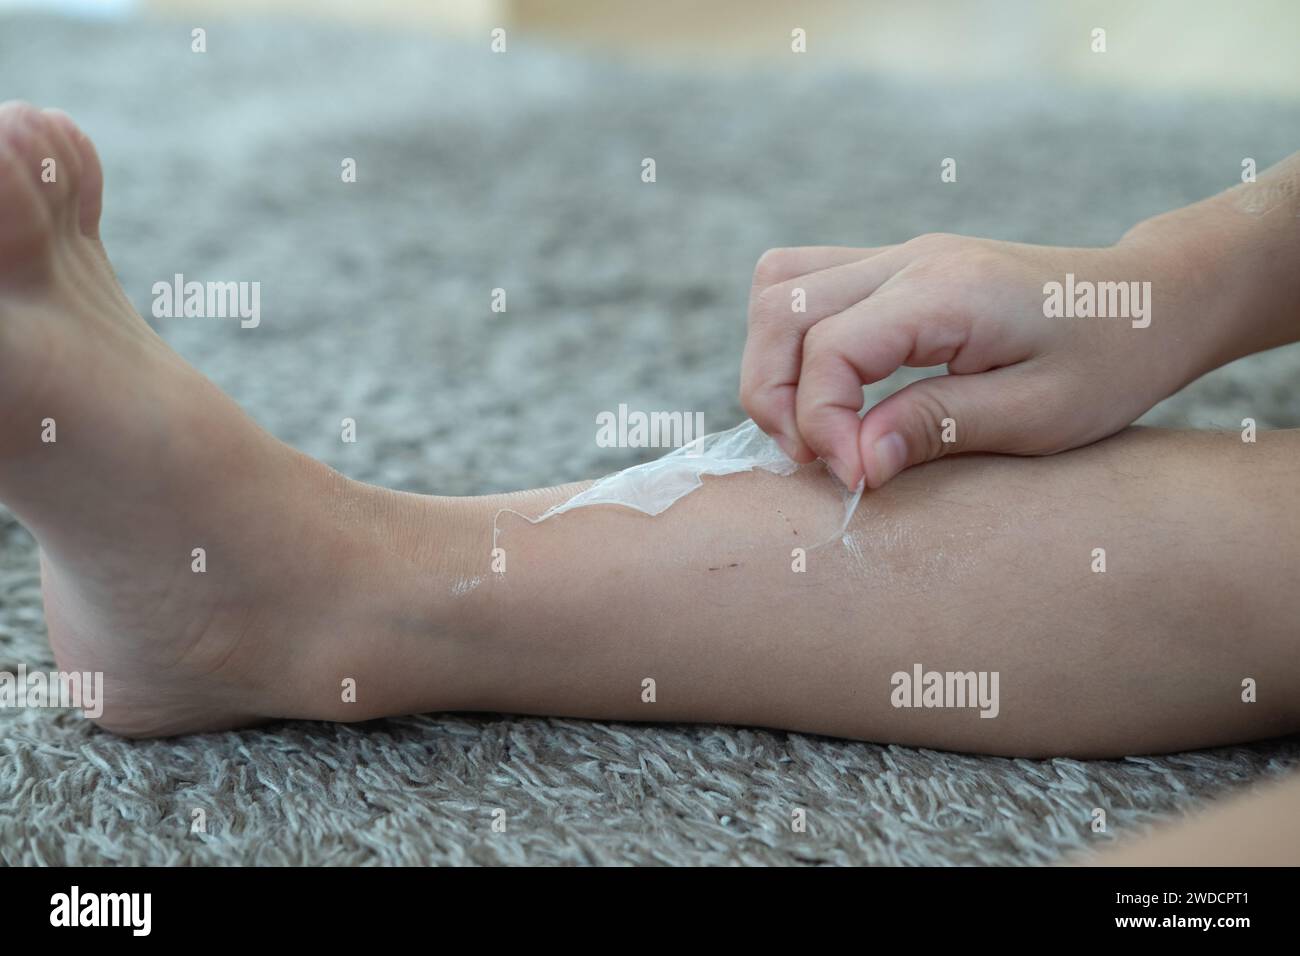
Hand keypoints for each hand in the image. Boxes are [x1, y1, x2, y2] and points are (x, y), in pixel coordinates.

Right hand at [740, 233, 1213, 488]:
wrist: (1151, 301)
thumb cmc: (1110, 362)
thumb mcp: (1038, 415)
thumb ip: (937, 429)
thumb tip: (855, 463)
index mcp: (946, 291)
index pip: (830, 347)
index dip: (822, 424)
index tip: (857, 480)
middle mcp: (909, 259)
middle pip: (781, 305)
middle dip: (773, 393)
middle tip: (816, 459)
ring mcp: (899, 255)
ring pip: (780, 284)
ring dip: (773, 362)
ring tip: (811, 427)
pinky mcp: (896, 268)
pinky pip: (805, 282)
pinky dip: (792, 340)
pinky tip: (827, 391)